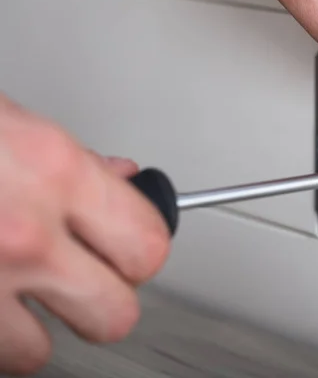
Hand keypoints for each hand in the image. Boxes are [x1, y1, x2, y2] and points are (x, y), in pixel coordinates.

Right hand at [0, 94, 170, 374]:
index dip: (143, 250)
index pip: (149, 243)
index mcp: (52, 169)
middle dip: (106, 297)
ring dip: (37, 327)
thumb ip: (74, 158)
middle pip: (117, 312)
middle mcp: (22, 233)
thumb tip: (123, 178)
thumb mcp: (9, 120)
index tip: (133, 248)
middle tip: (86, 276)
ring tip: (19, 292)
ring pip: (43, 352)